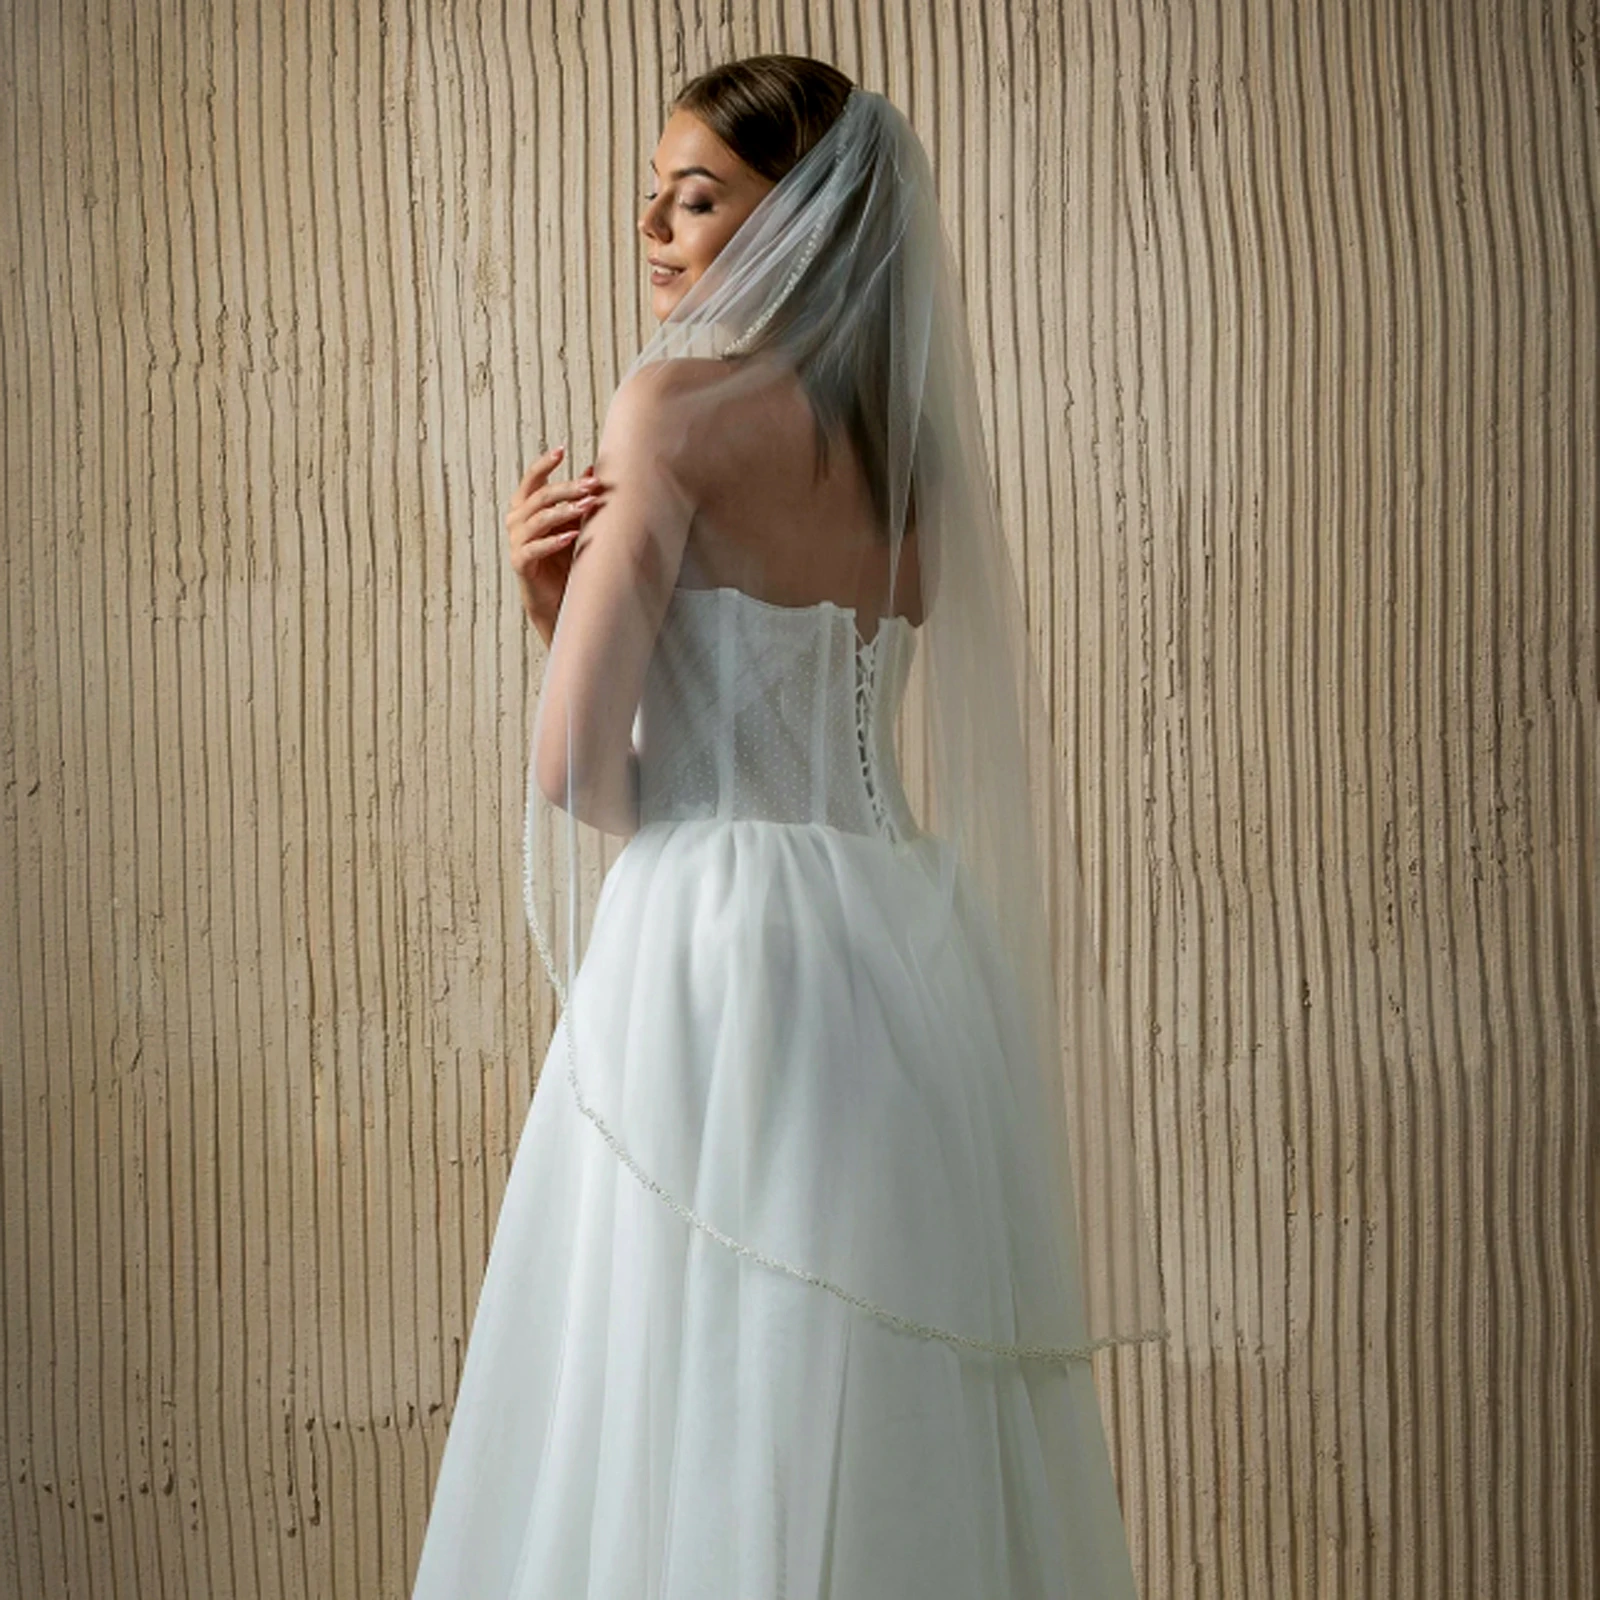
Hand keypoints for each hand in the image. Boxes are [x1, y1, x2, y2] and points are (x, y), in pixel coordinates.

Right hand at [505, 445, 608, 645]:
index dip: (544, 464)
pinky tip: (571, 536)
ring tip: (588, 506)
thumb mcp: (573, 523)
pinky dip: (554, 541)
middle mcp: (516, 520)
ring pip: (540, 519)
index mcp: (525, 506)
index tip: (561, 450)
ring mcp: (516, 541)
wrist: (557, 596)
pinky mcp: (520, 562)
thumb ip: (577, 498)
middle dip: (568, 488)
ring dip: (566, 511)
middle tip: (593, 485)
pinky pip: (536, 548)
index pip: (532, 479)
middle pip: (541, 497)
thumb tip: (593, 470)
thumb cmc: (564, 558)